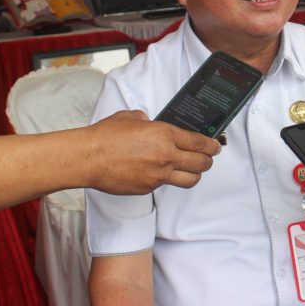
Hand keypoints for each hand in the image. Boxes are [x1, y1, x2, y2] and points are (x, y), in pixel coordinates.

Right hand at [83, 110, 220, 193]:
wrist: (89, 158)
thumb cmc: (106, 137)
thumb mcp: (131, 118)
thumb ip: (147, 121)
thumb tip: (151, 123)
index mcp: (165, 135)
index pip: (199, 143)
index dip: (211, 146)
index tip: (215, 146)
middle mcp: (166, 156)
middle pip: (201, 163)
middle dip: (208, 161)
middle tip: (208, 158)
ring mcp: (159, 175)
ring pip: (190, 179)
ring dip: (195, 175)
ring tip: (193, 171)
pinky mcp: (148, 188)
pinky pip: (166, 185)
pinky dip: (168, 180)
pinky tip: (162, 174)